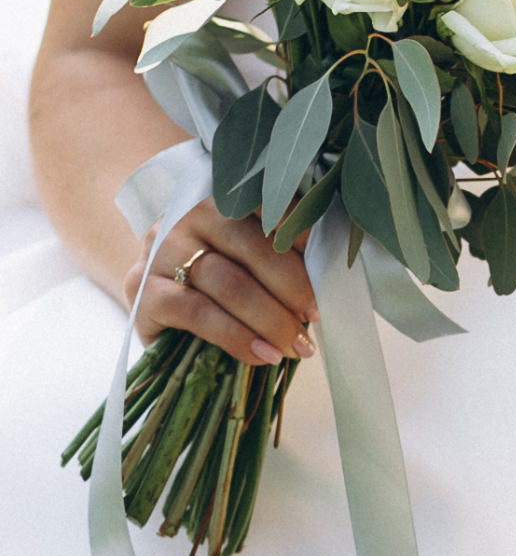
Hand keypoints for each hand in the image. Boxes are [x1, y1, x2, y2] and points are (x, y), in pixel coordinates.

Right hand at [125, 200, 318, 364]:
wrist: (164, 312)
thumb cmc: (226, 286)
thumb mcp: (255, 264)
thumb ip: (285, 260)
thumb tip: (331, 282)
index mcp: (223, 201)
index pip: (270, 208)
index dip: (303, 238)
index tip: (330, 272)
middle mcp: (187, 216)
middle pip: (253, 248)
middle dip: (293, 289)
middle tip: (315, 318)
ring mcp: (161, 251)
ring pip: (229, 283)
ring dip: (271, 319)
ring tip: (297, 346)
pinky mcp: (143, 290)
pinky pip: (198, 313)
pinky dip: (236, 337)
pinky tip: (263, 355)